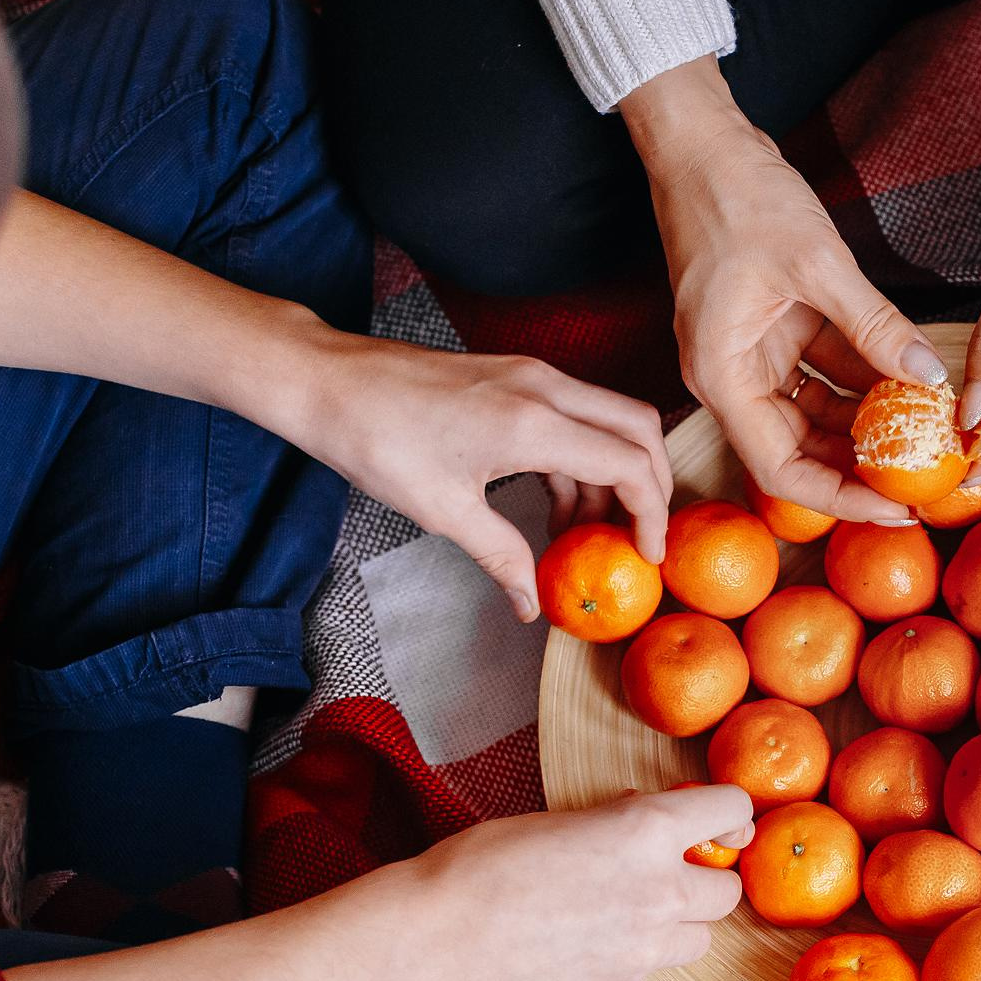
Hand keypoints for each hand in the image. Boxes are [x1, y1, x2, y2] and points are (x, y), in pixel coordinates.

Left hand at [278, 327, 672, 620]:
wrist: (328, 381)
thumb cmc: (376, 439)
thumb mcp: (443, 510)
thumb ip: (502, 556)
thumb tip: (530, 604)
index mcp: (533, 422)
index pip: (629, 464)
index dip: (651, 514)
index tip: (647, 555)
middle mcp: (544, 388)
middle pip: (639, 429)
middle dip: (652, 485)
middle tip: (639, 536)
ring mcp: (530, 376)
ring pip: (607, 420)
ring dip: (611, 475)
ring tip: (584, 533)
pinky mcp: (513, 377)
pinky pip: (572, 416)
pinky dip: (579, 459)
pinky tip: (553, 504)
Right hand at [362, 786, 753, 980]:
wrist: (438, 939)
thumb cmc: (481, 868)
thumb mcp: (559, 820)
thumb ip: (616, 823)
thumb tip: (641, 820)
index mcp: (647, 832)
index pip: (731, 811)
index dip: (730, 817)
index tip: (723, 828)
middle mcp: (661, 892)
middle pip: (726, 893)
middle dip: (703, 883)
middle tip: (666, 879)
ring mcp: (644, 951)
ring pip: (698, 942)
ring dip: (674, 928)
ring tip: (621, 918)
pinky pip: (646, 974)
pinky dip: (626, 962)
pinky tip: (577, 952)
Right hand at [623, 59, 947, 521]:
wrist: (701, 142)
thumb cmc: (736, 195)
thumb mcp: (815, 262)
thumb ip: (874, 325)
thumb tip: (930, 376)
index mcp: (723, 378)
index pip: (783, 471)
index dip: (842, 498)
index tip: (897, 506)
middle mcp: (732, 379)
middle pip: (801, 452)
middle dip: (863, 468)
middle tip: (928, 478)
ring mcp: (753, 357)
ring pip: (817, 415)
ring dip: (869, 425)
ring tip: (930, 433)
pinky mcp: (773, 332)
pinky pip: (823, 373)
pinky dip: (864, 381)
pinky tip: (912, 383)